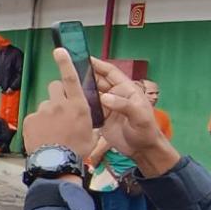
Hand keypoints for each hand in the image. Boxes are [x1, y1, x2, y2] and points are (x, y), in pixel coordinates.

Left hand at [22, 50, 99, 157]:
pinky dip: (38, 125)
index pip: (71, 78)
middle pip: (55, 87)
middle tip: (59, 110)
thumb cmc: (77, 151)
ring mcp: (43, 111)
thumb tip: (86, 120)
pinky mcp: (30, 119)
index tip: (60, 50)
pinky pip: (35, 117)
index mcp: (78, 106)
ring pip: (45, 105)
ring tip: (51, 131)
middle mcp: (60, 104)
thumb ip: (88, 121)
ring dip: (48, 113)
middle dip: (57, 94)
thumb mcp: (92, 135)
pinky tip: (42, 136)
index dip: (65, 62)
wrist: (57, 164)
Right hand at [28, 49, 181, 176]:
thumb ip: (124, 105)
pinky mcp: (100, 118)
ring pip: (91, 94)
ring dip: (80, 90)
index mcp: (126, 89)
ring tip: (64, 87)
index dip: (98, 64)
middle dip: (84, 76)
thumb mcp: (139, 117)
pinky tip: (68, 104)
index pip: (110, 72)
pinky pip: (88, 108)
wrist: (142, 150)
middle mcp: (115, 95)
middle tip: (67, 72)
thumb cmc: (146, 131)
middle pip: (97, 82)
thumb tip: (105, 97)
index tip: (84, 58)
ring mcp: (107, 107)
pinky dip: (80, 105)